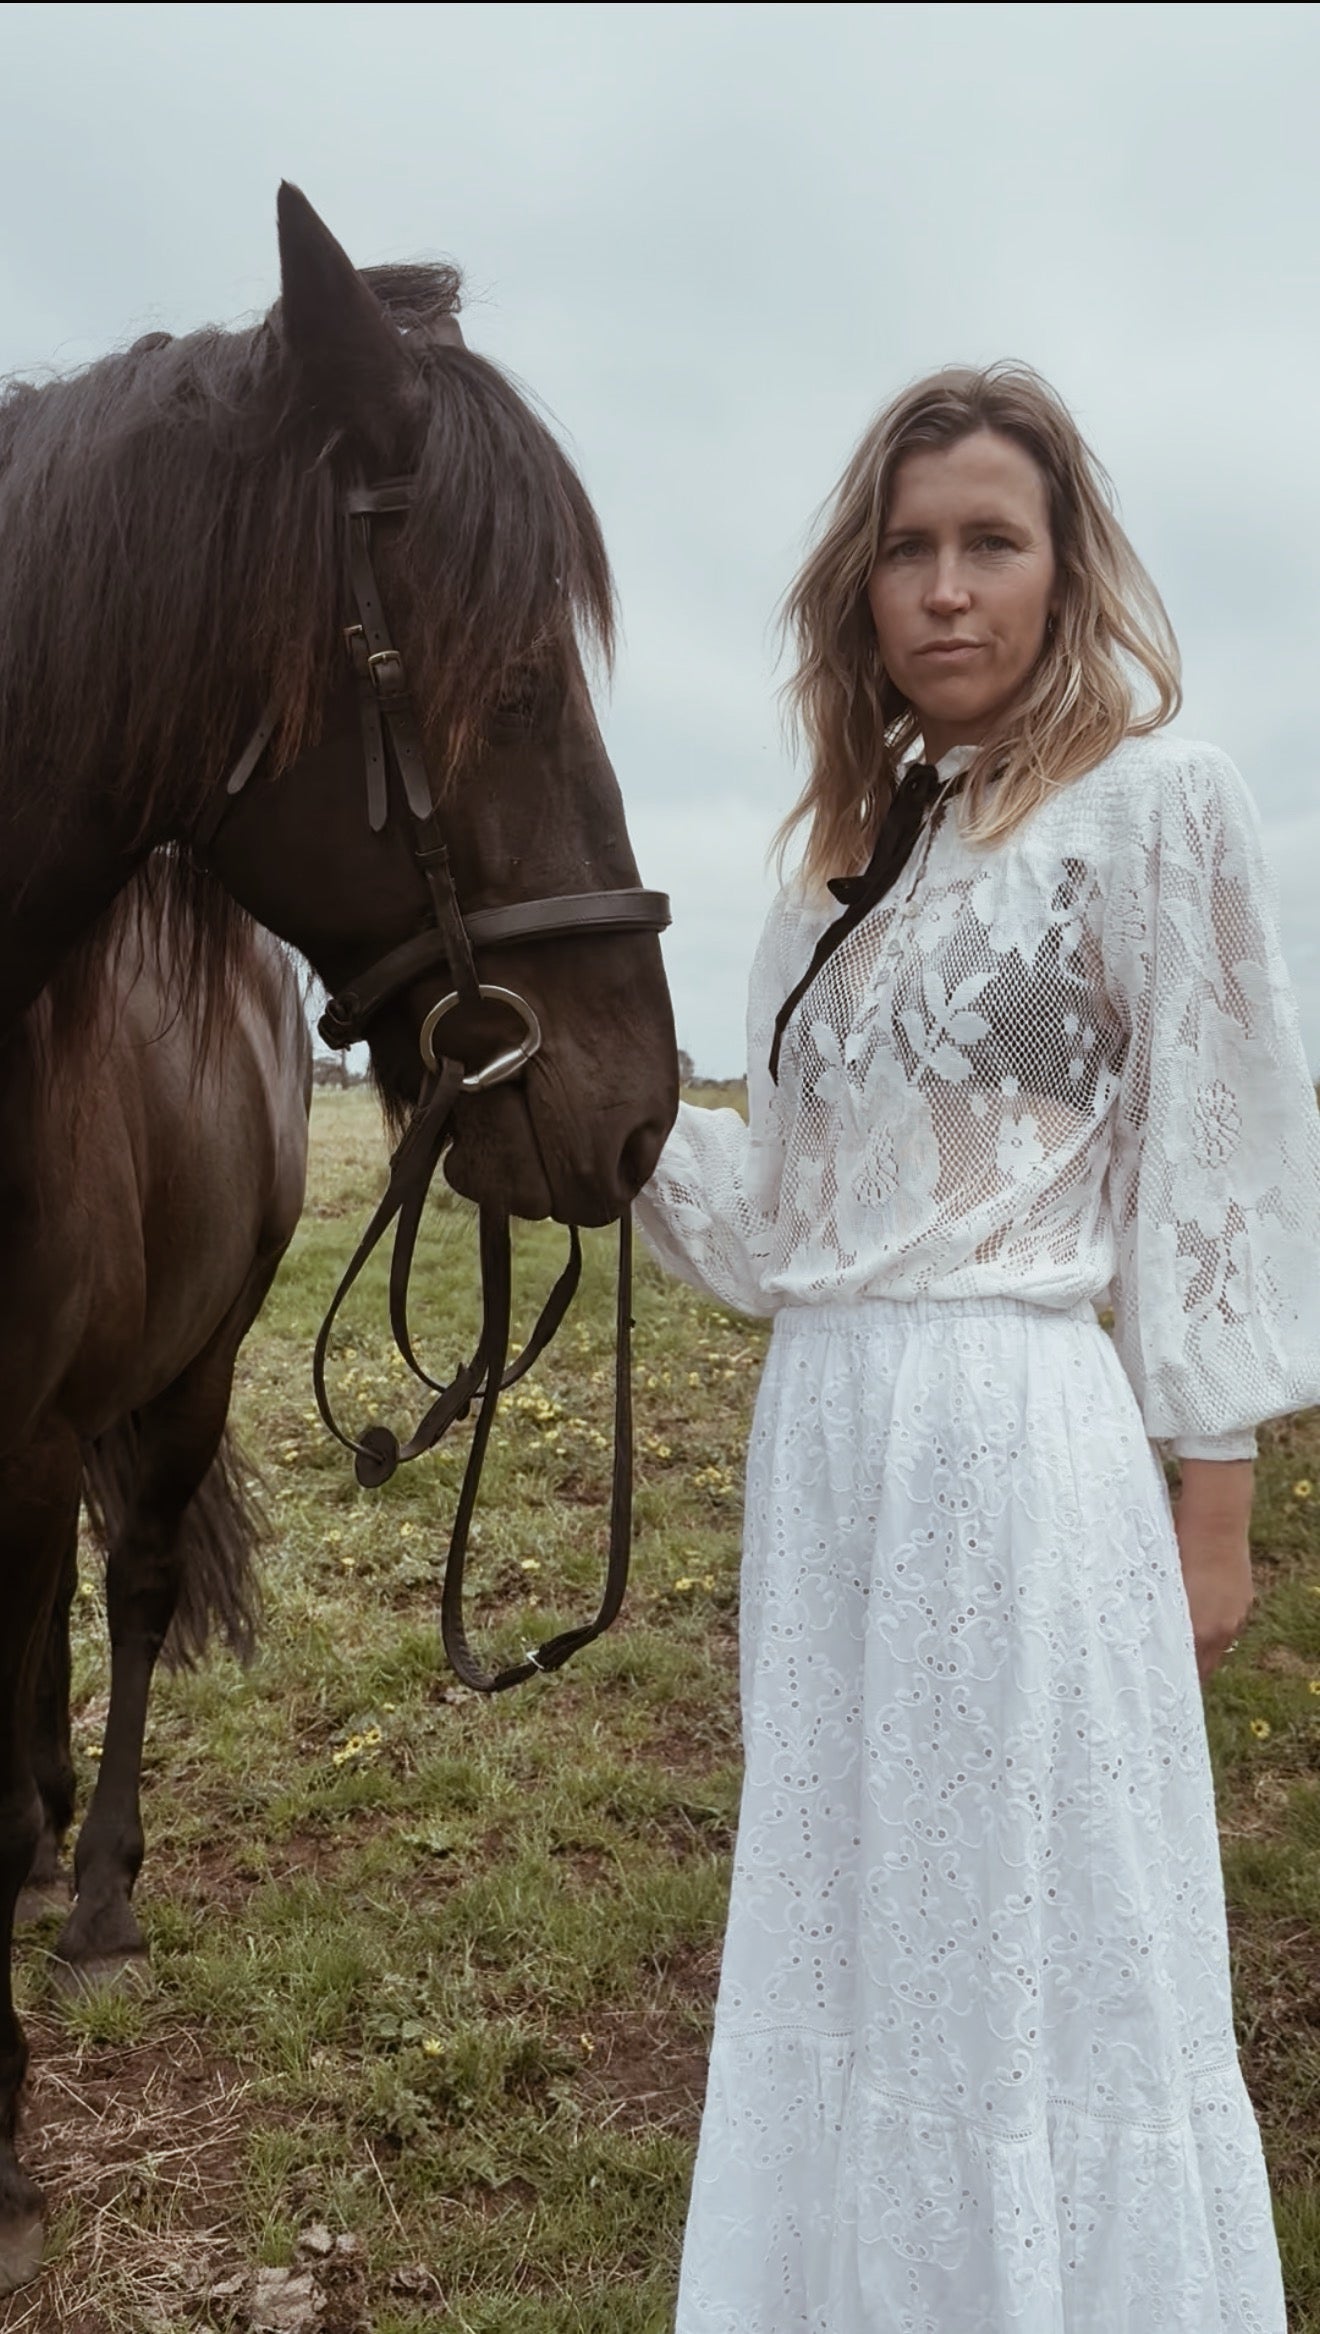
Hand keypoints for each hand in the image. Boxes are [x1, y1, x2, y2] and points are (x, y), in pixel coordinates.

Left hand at [1173, 1458, 1255, 1681]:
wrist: (1216, 1519)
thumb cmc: (1176, 1546)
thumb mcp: (1160, 1586)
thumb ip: (1156, 1618)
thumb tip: (1143, 1640)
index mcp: (1198, 1629)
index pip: (1190, 1673)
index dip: (1175, 1682)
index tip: (1159, 1690)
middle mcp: (1222, 1629)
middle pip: (1205, 1665)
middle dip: (1188, 1672)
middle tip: (1167, 1677)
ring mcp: (1236, 1615)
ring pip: (1218, 1646)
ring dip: (1201, 1651)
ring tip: (1181, 1651)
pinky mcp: (1244, 1601)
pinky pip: (1228, 1627)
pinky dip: (1213, 1630)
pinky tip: (1199, 1621)